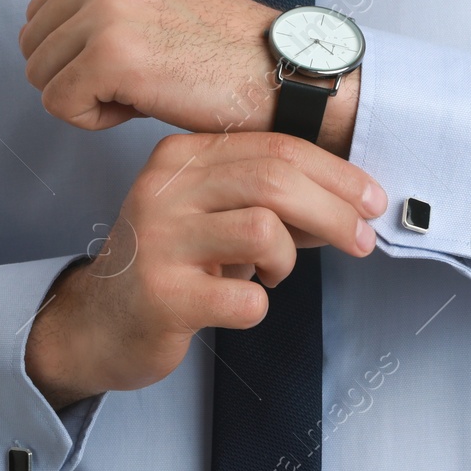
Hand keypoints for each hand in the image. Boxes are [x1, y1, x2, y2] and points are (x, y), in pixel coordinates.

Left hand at [19, 0, 359, 153]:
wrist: (278, 72)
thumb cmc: (222, 48)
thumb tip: (42, 33)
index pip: (41, 12)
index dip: (77, 51)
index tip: (133, 57)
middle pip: (34, 45)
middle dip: (76, 75)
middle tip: (137, 79)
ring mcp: (106, 10)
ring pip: (40, 76)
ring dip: (86, 98)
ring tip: (143, 89)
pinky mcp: (110, 56)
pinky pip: (59, 105)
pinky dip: (94, 120)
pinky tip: (143, 106)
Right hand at [24, 131, 388, 409]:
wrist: (99, 323)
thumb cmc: (171, 264)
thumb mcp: (213, 213)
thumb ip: (268, 198)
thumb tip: (349, 200)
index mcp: (181, 157)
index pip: (275, 147)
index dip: (335, 174)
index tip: (371, 200)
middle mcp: (165, 190)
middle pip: (275, 180)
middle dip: (334, 212)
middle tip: (361, 241)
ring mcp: (160, 242)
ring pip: (263, 230)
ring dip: (286, 259)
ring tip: (271, 274)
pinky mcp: (162, 296)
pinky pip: (245, 297)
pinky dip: (259, 304)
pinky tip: (240, 303)